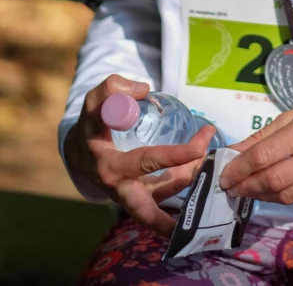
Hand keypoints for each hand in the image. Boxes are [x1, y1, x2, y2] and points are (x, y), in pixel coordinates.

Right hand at [64, 74, 214, 234]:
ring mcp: (132, 199)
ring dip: (190, 180)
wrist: (78, 153)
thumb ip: (112, 90)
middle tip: (213, 177)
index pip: (146, 162)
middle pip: (157, 202)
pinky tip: (203, 174)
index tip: (199, 147)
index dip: (173, 156)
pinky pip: (166, 197)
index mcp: (111, 167)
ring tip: (212, 156)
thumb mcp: (94, 103)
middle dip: (185, 189)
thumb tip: (143, 91)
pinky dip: (184, 187)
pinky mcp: (141, 199)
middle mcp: (122, 191)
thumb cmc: (90, 125)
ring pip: (166, 197)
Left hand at [219, 95, 292, 204]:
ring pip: (286, 196)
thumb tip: (236, 151)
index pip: (264, 155)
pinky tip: (272, 189)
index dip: (240, 168)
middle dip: (246, 186)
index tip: (224, 173)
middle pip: (273, 180)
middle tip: (231, 186)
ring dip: (261, 196)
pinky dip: (283, 196)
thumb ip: (266, 134)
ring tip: (247, 190)